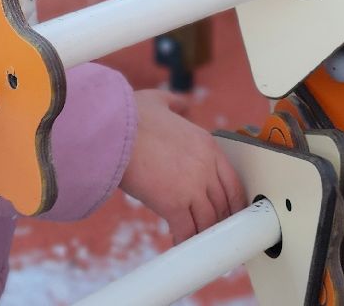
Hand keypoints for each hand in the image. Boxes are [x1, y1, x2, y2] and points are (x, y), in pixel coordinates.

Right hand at [119, 90, 249, 242]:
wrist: (110, 130)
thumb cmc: (129, 116)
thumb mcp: (160, 101)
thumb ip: (177, 104)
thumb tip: (184, 104)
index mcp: (207, 144)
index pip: (233, 181)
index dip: (233, 202)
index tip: (230, 211)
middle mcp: (206, 167)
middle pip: (224, 204)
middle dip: (220, 220)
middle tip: (214, 230)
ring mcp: (193, 186)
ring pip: (208, 221)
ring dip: (203, 233)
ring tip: (196, 240)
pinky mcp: (174, 204)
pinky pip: (187, 231)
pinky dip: (185, 240)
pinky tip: (178, 242)